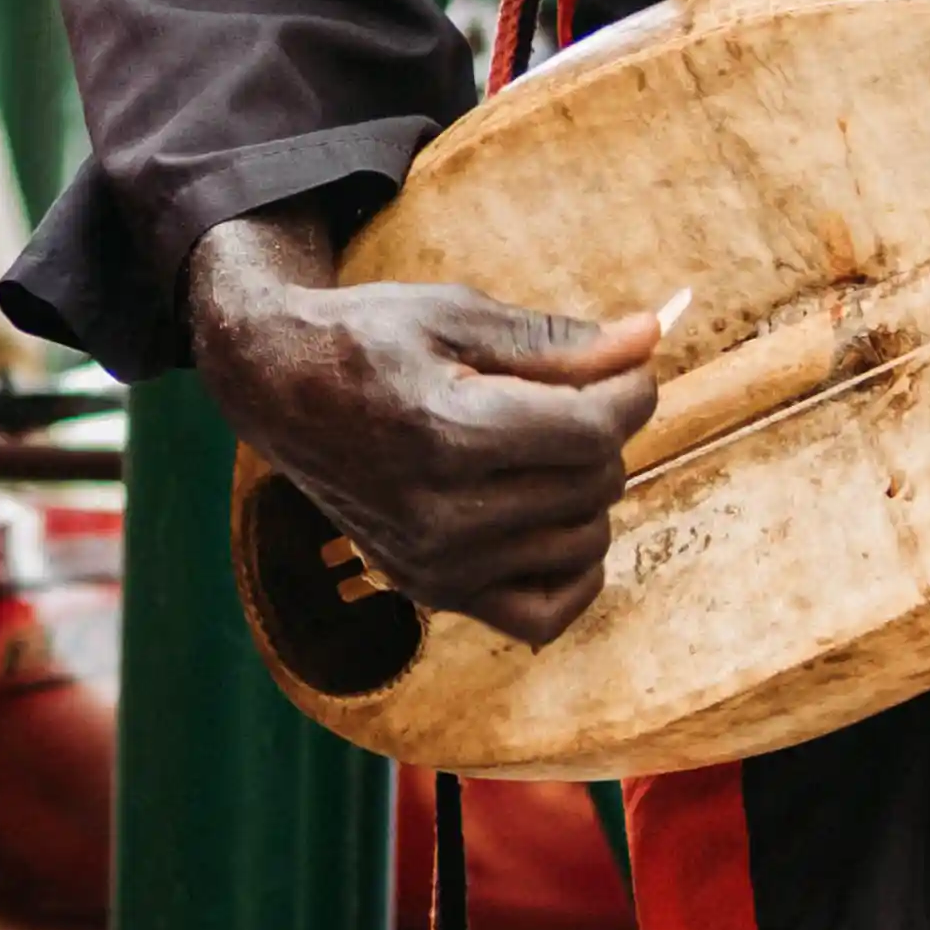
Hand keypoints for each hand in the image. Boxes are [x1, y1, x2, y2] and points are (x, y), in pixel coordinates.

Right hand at [185, 211, 661, 643]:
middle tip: (571, 393)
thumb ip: (557, 341)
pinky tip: (556, 519)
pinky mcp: (434, 593)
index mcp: (448, 434)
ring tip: (547, 448)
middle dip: (604, 429)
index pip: (593, 430)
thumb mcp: (458, 315)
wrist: (279, 389)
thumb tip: (649, 339)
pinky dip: (573, 572)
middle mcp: (443, 515)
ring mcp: (438, 565)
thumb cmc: (366, 340)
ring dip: (589, 492)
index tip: (628, 362)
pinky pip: (546, 614)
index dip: (631, 389)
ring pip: (585, 541)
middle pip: (596, 481)